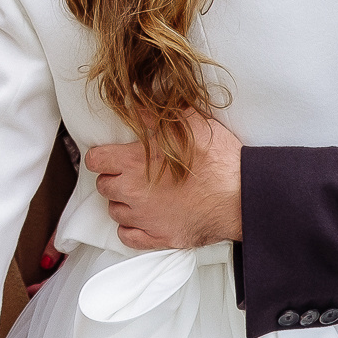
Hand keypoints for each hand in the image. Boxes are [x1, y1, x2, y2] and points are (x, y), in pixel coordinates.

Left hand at [86, 113, 243, 247]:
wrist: (241, 196)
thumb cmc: (218, 159)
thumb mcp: (188, 124)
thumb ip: (155, 114)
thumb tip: (134, 100)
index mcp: (134, 163)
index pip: (95, 160)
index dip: (102, 156)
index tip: (111, 155)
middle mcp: (133, 192)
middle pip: (103, 186)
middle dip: (114, 178)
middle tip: (131, 173)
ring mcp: (144, 218)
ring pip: (115, 211)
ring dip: (123, 202)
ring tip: (140, 194)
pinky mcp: (159, 237)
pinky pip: (128, 236)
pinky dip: (131, 228)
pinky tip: (142, 218)